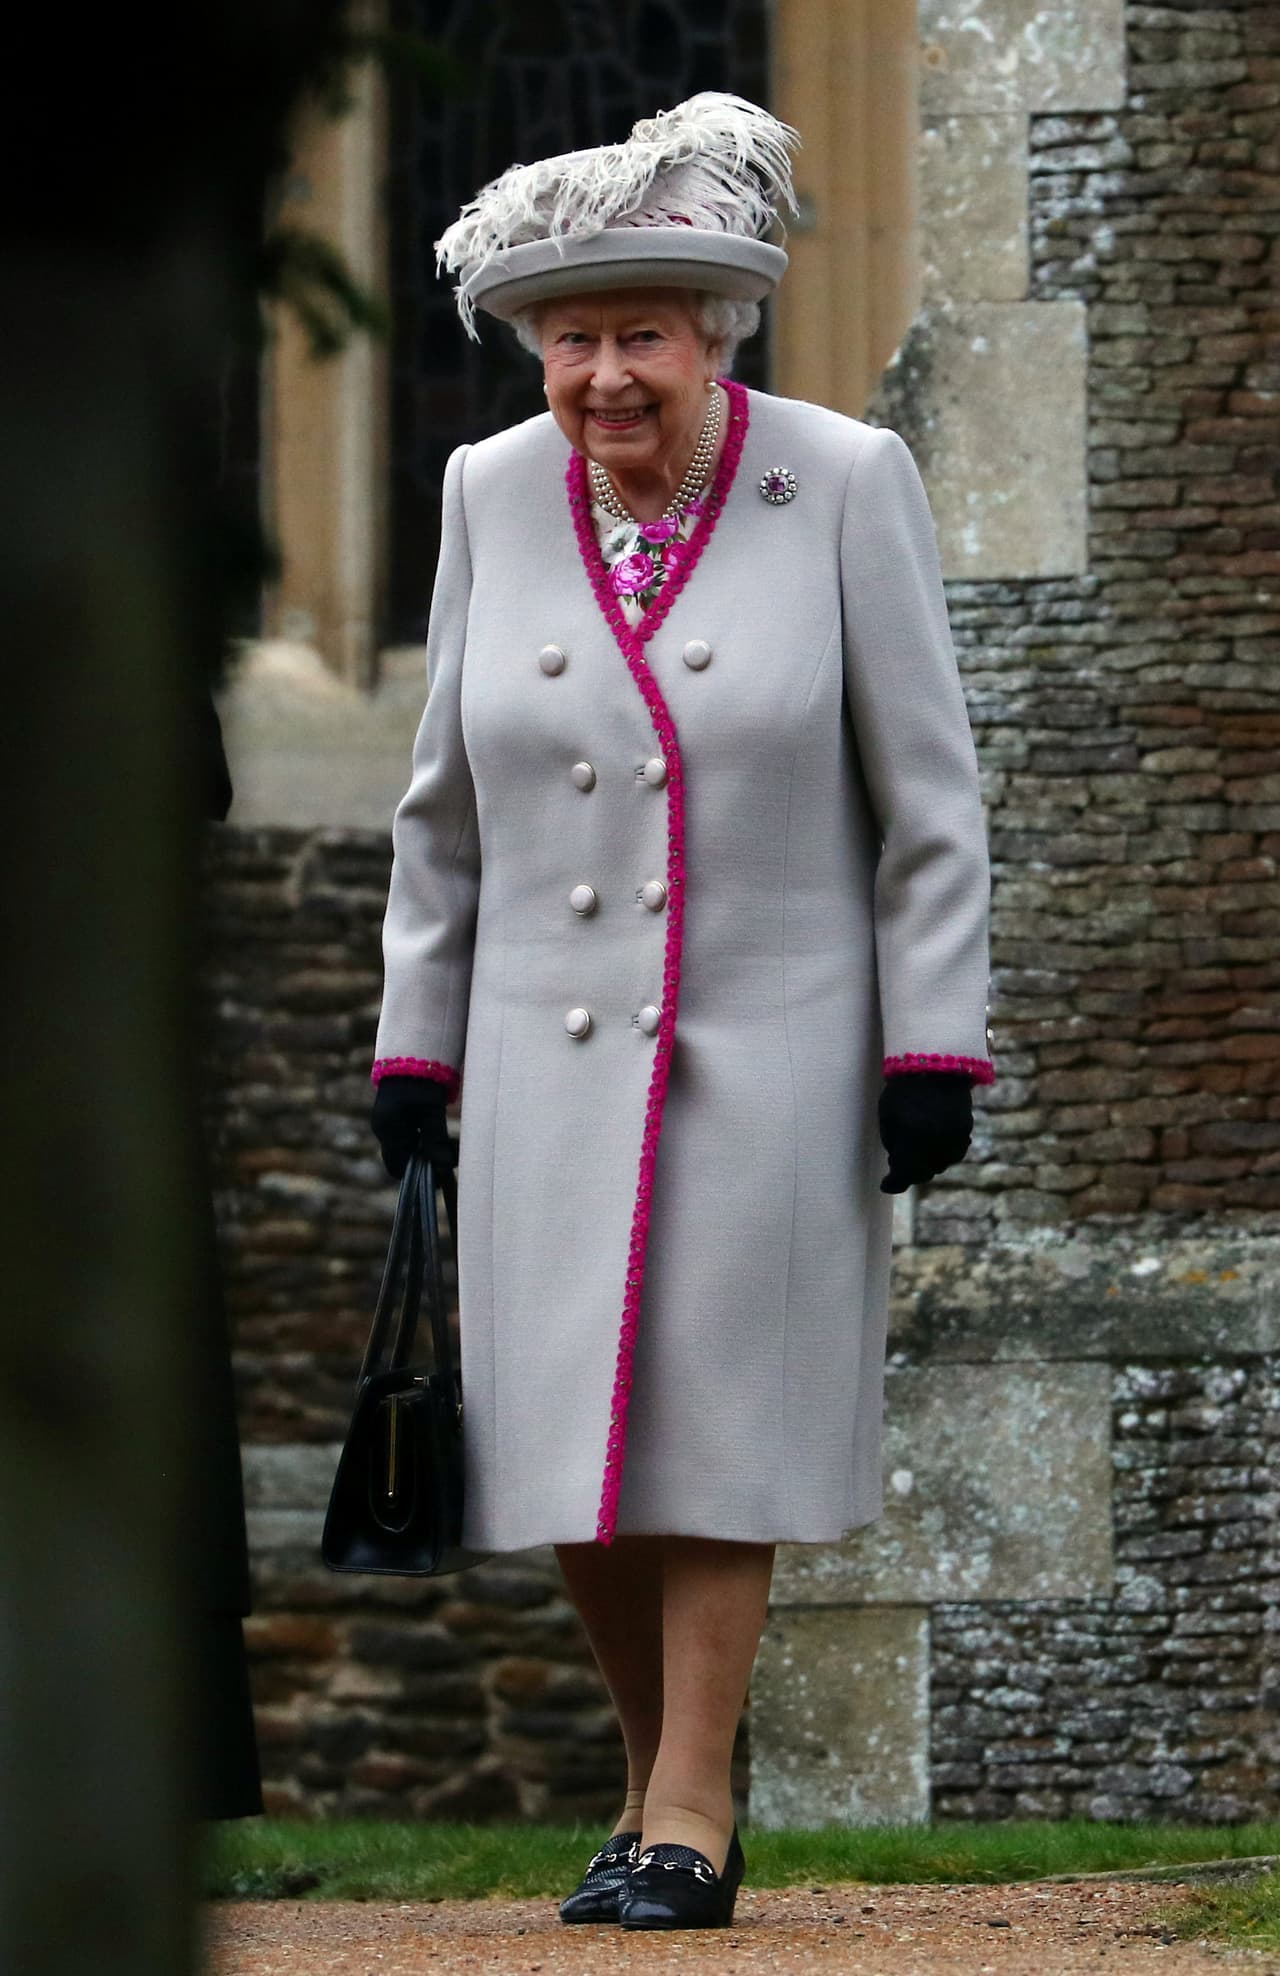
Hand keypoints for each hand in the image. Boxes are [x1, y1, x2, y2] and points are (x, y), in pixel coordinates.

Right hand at [370, 1075, 457, 1179]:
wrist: (412, 1052)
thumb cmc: (421, 1080)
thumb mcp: (432, 1111)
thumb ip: (436, 1139)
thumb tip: (445, 1167)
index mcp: (388, 1130)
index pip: (398, 1168)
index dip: (419, 1174)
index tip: (443, 1171)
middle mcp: (383, 1130)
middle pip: (402, 1160)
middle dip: (425, 1163)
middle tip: (449, 1156)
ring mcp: (387, 1123)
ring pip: (406, 1149)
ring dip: (426, 1151)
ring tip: (449, 1143)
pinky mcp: (394, 1118)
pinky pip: (408, 1138)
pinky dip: (423, 1140)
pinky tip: (439, 1133)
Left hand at [878, 1071, 972, 1193]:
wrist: (935, 1064)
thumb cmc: (903, 1089)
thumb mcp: (888, 1116)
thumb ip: (892, 1143)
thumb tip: (897, 1164)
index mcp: (912, 1137)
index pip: (903, 1174)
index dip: (893, 1183)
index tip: (885, 1185)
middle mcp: (936, 1142)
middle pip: (923, 1172)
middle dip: (910, 1172)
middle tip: (898, 1164)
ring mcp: (954, 1136)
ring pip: (941, 1164)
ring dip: (927, 1163)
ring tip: (916, 1152)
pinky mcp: (966, 1129)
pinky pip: (954, 1152)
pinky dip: (943, 1153)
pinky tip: (934, 1144)